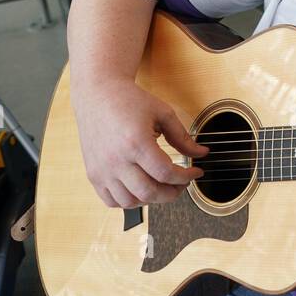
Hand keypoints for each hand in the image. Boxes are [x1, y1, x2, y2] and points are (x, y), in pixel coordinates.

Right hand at [72, 78, 208, 209]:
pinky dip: (129, 201)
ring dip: (151, 199)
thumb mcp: (163, 113)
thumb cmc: (129, 101)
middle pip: (149, 192)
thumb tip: (202, 154)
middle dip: (172, 193)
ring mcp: (102, 169)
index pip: (166, 173)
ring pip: (130, 201)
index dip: (186, 177)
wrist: (98, 94)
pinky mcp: (93, 173)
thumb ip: (183, 137)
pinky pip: (111, 201)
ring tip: (162, 186)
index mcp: (135, 142)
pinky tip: (140, 189)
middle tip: (181, 184)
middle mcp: (116, 159)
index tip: (195, 173)